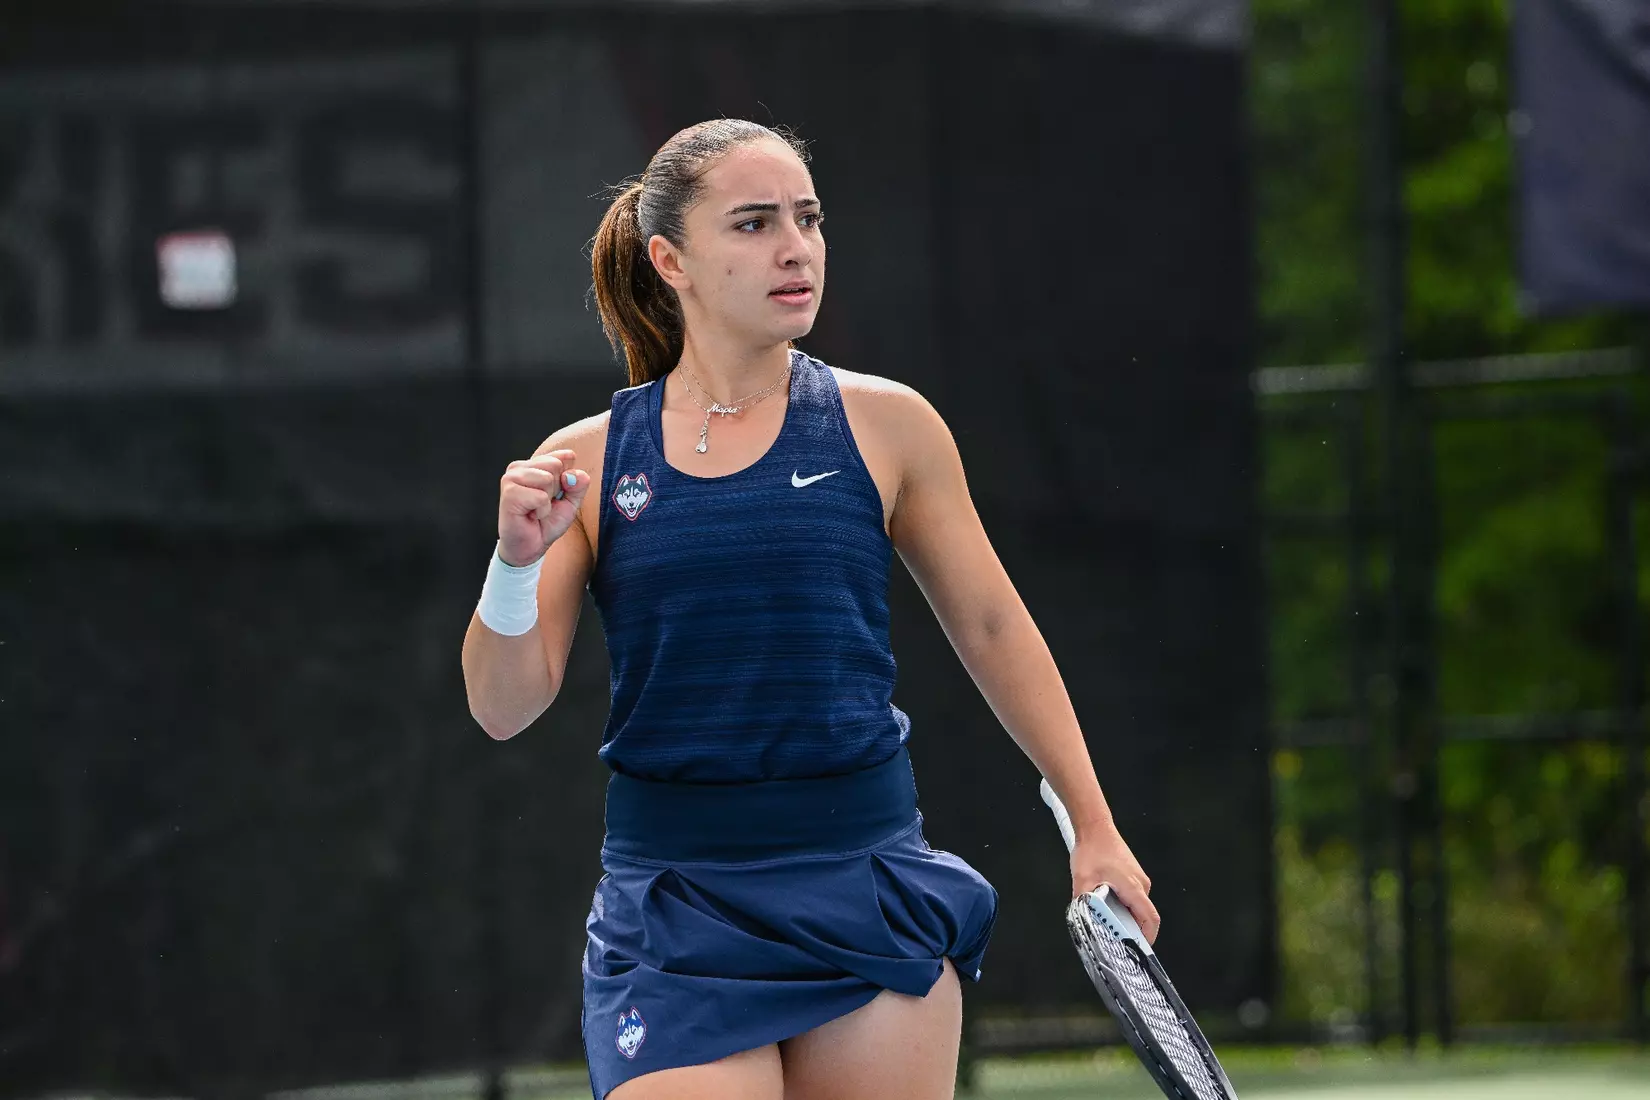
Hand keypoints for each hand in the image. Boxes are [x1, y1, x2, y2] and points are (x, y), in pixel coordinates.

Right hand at [497, 449, 591, 566]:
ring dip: (547, 501)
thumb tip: (574, 473)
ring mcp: (511, 478)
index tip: (554, 496)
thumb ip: (578, 485)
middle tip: (543, 505)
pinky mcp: (509, 493)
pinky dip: (541, 510)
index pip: (563, 458)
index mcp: (534, 464)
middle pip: (555, 465)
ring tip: (536, 510)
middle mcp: (520, 467)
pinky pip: (540, 496)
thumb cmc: (547, 523)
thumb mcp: (570, 502)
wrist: (530, 547)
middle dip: (556, 490)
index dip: (566, 481)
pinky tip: (530, 515)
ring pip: (547, 478)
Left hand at [1071, 827, 1159, 943]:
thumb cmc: (1092, 849)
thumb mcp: (1082, 880)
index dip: (1147, 938)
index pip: (1150, 919)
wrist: (1095, 826)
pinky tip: (1105, 903)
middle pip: (1143, 915)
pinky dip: (1122, 904)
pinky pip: (1131, 896)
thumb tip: (1082, 920)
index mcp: (1133, 887)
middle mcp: (1141, 884)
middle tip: (1115, 939)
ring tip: (1106, 920)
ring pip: (1136, 905)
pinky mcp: (1132, 875)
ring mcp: (1138, 878)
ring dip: (1124, 915)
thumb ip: (1083, 902)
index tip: (1138, 950)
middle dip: (1131, 929)